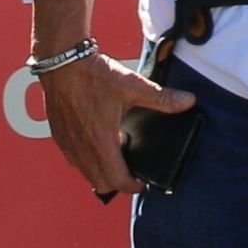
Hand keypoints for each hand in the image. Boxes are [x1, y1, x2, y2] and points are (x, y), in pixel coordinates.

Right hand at [35, 50, 191, 197]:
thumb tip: (188, 101)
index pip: (117, 181)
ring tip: (114, 158)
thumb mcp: (132, 85)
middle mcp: (82, 147)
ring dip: (100, 172)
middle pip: (100, 183)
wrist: (62, 61)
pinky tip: (95, 144)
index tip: (142, 182)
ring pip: (85, 173)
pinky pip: (73, 159)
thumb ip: (162, 98)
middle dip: (117, 183)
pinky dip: (86, 160)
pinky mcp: (58, 135)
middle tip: (131, 173)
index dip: (132, 187)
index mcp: (102, 141)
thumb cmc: (94, 74)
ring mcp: (67, 142)